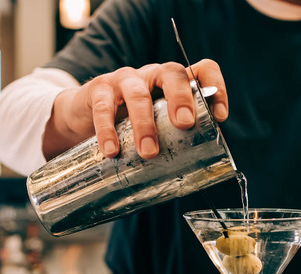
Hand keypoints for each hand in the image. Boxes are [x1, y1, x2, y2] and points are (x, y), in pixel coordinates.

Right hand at [43, 59, 227, 160]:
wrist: (81, 117)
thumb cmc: (127, 123)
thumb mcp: (154, 126)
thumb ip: (171, 140)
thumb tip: (194, 176)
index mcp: (172, 84)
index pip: (200, 70)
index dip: (215, 85)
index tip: (219, 117)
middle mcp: (152, 75)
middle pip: (172, 73)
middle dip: (181, 98)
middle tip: (185, 124)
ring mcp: (125, 80)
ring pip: (138, 94)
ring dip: (145, 124)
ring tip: (148, 152)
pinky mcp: (98, 90)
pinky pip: (104, 107)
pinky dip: (108, 130)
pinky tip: (112, 151)